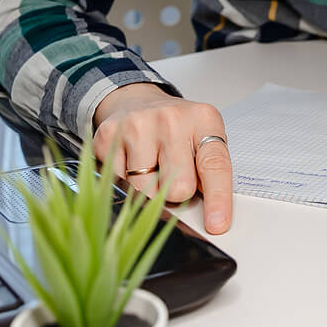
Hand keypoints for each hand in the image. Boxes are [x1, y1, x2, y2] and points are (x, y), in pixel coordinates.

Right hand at [91, 84, 233, 233]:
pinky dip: (124, 181)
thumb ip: (208, 175)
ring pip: (145, 192)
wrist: (138, 102)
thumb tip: (207, 219)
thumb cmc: (175, 128)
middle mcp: (171, 118)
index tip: (217, 224)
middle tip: (172, 176)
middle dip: (176, 193)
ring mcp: (137, 125)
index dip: (217, 198)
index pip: (214, 165)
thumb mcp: (202, 141)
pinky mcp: (108, 135)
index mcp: (203, 119)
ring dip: (149, 189)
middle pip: (177, 188)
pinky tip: (130, 161)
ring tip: (151, 167)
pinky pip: (118, 184)